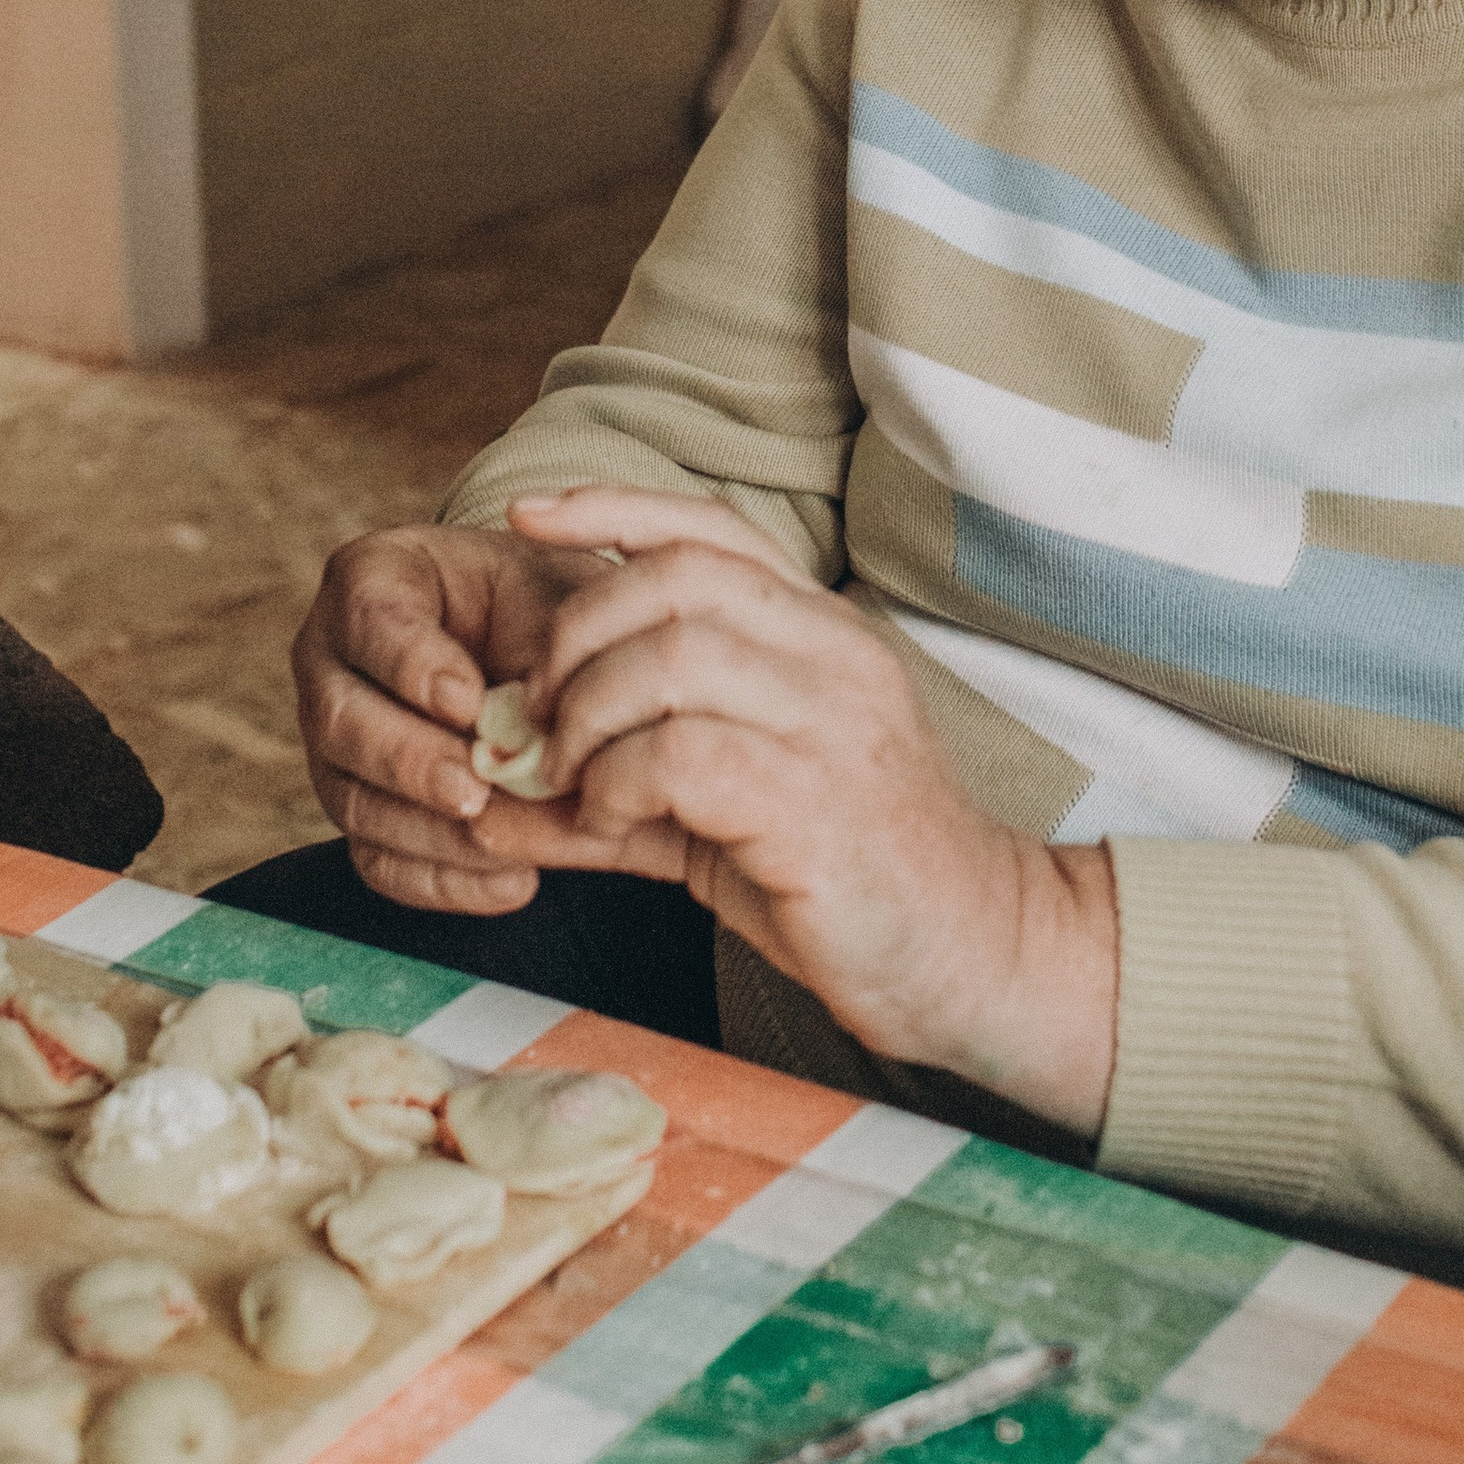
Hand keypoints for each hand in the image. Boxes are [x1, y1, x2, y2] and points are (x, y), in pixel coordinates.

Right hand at [292, 522, 626, 917]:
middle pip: (341, 720)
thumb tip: (542, 721)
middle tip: (474, 788)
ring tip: (505, 845)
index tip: (469, 701)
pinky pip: (379, 859)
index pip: (371, 620)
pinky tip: (512, 883)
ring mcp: (337, 743)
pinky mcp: (362, 808)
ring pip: (353, 799)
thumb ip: (550, 639)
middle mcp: (332, 662)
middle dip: (411, 761)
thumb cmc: (552, 603)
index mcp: (373, 580)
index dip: (412, 665)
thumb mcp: (561, 591)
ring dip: (429, 831)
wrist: (549, 646)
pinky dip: (442, 881)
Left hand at [507, 486, 1118, 1133]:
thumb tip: (493, 799)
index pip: (711, 529)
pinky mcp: (815, 803)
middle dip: (573, 639)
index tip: (525, 515)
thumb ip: (616, 792)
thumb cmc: (848, 879)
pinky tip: (613, 820)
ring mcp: (832, 724)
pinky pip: (678, 755)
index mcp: (824, 635)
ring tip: (573, 778)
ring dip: (585, 717)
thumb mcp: (724, 817)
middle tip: (539, 717)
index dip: (609, 508)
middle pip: (672, 581)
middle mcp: (836, 658)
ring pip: (667, 658)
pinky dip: (615, 784)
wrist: (970, 955)